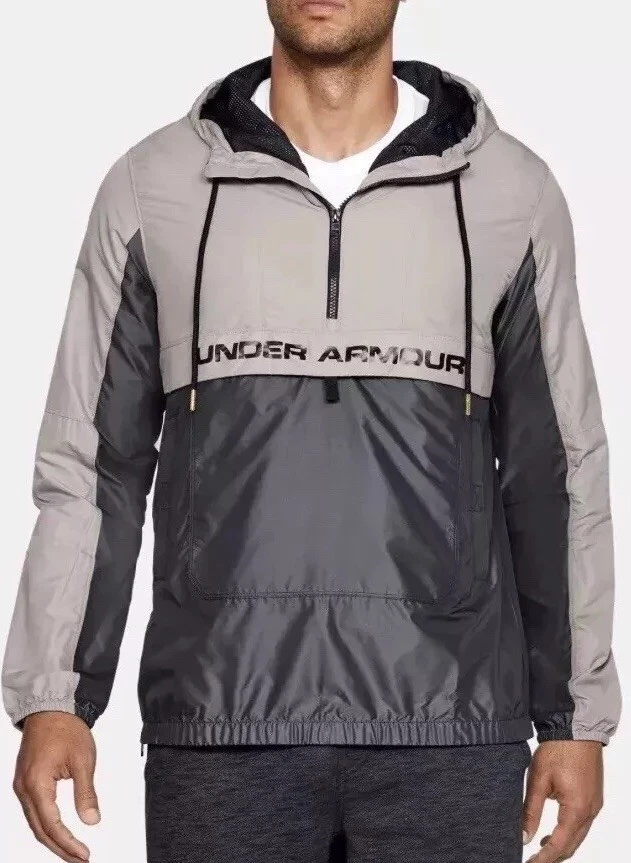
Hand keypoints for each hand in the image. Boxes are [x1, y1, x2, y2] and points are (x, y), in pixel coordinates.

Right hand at [13, 711, 99, 861]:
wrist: (51, 707)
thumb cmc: (66, 728)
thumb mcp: (83, 761)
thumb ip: (86, 794)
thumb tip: (92, 821)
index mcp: (36, 784)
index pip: (51, 825)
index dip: (68, 844)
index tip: (84, 855)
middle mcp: (24, 789)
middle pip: (40, 830)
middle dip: (60, 848)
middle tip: (80, 859)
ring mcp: (22, 785)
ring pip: (35, 822)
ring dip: (53, 839)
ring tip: (72, 851)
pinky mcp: (26, 781)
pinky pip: (33, 811)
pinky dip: (46, 825)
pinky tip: (59, 832)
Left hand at [522, 740, 603, 861]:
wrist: (576, 729)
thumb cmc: (558, 751)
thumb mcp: (538, 780)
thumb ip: (531, 811)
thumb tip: (523, 837)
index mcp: (576, 809)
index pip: (559, 845)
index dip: (544, 858)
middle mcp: (590, 811)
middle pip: (572, 845)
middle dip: (554, 855)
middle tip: (534, 860)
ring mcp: (594, 804)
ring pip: (579, 835)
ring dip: (562, 845)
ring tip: (541, 848)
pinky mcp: (593, 797)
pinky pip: (583, 823)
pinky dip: (569, 832)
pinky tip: (555, 830)